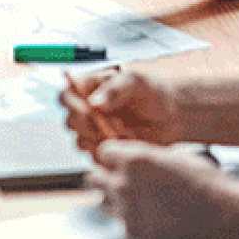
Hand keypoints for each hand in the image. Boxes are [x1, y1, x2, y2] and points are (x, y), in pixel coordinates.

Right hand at [60, 67, 180, 152]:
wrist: (173, 115)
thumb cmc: (153, 92)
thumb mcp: (135, 82)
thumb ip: (114, 89)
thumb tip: (93, 102)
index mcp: (89, 89)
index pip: (65, 95)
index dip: (69, 103)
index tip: (85, 108)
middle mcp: (88, 111)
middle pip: (69, 121)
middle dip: (85, 125)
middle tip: (104, 124)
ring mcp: (97, 132)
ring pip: (80, 141)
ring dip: (98, 141)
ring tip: (120, 133)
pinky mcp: (107, 148)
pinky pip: (96, 156)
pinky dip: (108, 152)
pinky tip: (124, 143)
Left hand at [86, 141, 238, 238]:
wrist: (225, 218)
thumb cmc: (208, 185)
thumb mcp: (176, 157)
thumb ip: (148, 158)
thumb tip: (136, 160)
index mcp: (134, 160)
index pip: (103, 153)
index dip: (113, 157)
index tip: (117, 162)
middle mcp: (125, 185)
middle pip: (94, 179)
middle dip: (104, 178)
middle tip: (115, 182)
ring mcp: (128, 214)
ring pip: (105, 204)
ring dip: (116, 202)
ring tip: (137, 203)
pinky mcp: (136, 238)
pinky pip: (125, 228)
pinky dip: (136, 226)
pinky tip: (155, 223)